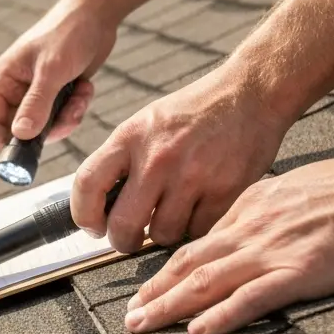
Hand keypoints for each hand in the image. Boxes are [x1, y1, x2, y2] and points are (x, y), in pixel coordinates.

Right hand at [0, 0, 117, 149]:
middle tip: (66, 120)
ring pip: (46, 125)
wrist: (97, 13)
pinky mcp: (58, 91)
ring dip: (66, 117)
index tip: (25, 155)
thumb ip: (36, 104)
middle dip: (47, 129)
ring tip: (80, 96)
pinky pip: (63, 115)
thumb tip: (21, 135)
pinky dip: (77, 106)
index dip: (3, 142)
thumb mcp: (52, 70)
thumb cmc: (69, 32)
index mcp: (4, 79)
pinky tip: (85, 88)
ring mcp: (38, 91)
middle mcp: (17, 88)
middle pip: (21, 128)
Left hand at [71, 67, 290, 252]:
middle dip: (123, 240)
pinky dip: (195, 229)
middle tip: (130, 238)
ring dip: (164, 233)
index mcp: (130, 137)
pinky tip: (198, 210)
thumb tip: (99, 205)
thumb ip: (122, 160)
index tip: (93, 227)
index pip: (87, 184)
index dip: (83, 215)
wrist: (250, 92)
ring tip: (171, 214)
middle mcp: (157, 158)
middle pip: (123, 225)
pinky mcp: (225, 190)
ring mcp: (192, 176)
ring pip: (162, 235)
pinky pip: (198, 231)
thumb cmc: (194, 111)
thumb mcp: (146, 123)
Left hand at [122, 148, 333, 333]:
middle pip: (189, 262)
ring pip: (207, 281)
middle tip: (129, 316)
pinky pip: (253, 297)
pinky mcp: (302, 271)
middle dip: (154, 291)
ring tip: (143, 326)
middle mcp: (253, 227)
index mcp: (252, 206)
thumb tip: (243, 233)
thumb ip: (266, 212)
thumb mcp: (296, 189)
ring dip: (170, 306)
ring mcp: (275, 249)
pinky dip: (222, 315)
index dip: (166, 269)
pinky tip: (198, 331)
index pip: (199, 242)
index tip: (146, 289)